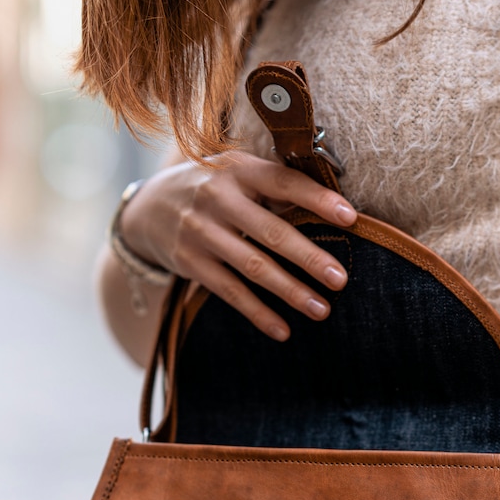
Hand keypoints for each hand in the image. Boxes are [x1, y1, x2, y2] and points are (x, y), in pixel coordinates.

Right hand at [120, 151, 356, 340]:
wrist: (148, 208)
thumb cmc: (213, 189)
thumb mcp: (237, 173)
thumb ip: (274, 187)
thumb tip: (333, 207)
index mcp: (238, 169)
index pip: (283, 182)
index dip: (317, 199)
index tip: (351, 217)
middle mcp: (217, 198)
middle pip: (271, 232)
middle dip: (309, 258)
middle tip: (340, 279)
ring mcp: (201, 232)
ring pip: (253, 267)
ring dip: (290, 291)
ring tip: (321, 310)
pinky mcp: (191, 262)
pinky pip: (230, 292)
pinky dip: (258, 313)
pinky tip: (282, 330)